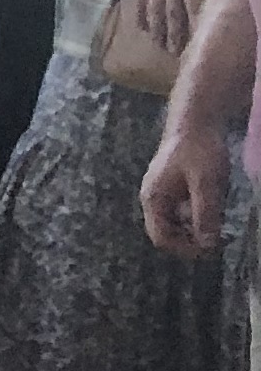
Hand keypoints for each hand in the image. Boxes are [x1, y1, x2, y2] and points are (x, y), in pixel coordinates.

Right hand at [126, 0, 201, 56]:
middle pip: (175, 16)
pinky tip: (141, 28)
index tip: (198, 43)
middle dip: (176, 35)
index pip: (195, 9)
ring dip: (158, 30)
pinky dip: (140, 16)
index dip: (196, 27)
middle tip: (176, 52)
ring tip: (158, 45)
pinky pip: (139, 3)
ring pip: (157, 13)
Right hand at [145, 128, 234, 259]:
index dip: (183, 249)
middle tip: (216, 240)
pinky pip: (181, 210)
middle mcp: (153, 197)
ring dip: (194, 228)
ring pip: (175, 222)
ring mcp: (162, 190)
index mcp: (154, 198)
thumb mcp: (205, 184)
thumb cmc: (199, 151)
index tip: (209, 249)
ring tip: (217, 224)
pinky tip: (212, 208)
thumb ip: (204, 214)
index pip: (160, 237)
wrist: (197, 120)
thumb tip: (207, 245)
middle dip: (189, 240)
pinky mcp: (173, 185)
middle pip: (166, 232)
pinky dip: (195, 216)